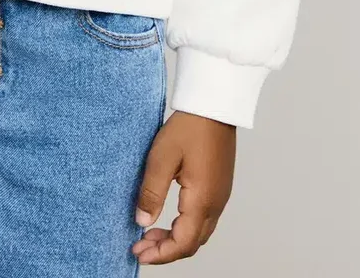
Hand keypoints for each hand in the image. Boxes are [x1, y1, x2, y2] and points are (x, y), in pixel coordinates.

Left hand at [132, 110, 235, 263]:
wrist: (215, 106)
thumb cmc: (190, 127)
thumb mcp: (162, 158)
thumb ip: (151, 192)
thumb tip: (142, 221)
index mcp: (202, 200)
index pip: (182, 243)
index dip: (160, 254)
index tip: (138, 253)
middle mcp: (216, 203)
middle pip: (192, 243)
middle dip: (165, 250)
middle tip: (140, 245)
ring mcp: (220, 196)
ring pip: (199, 233)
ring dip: (175, 238)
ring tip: (150, 232)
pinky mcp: (220, 187)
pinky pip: (204, 219)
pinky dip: (185, 226)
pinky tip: (169, 216)